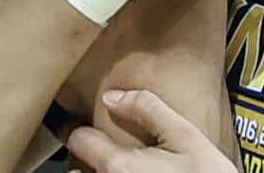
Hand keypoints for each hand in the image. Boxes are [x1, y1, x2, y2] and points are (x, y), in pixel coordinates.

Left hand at [64, 88, 234, 171]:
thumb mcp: (186, 136)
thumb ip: (147, 109)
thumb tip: (112, 96)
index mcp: (119, 166)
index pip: (77, 140)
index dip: (83, 129)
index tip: (91, 127)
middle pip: (77, 169)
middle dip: (88, 158)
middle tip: (109, 149)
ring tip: (125, 167)